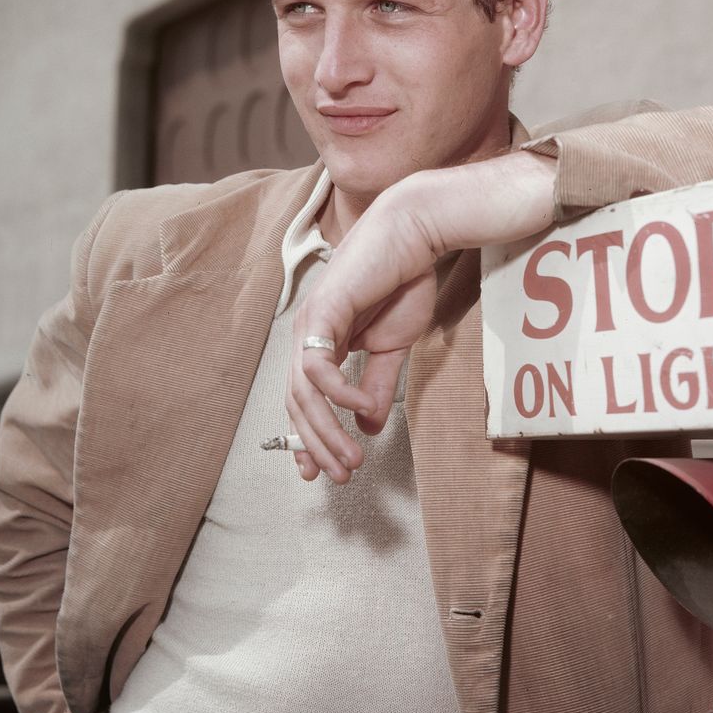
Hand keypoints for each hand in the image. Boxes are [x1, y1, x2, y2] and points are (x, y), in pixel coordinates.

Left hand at [285, 151, 557, 481]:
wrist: (415, 236)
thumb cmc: (403, 281)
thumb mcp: (392, 347)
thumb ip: (377, 384)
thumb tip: (366, 425)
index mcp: (322, 342)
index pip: (304, 399)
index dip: (308, 437)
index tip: (321, 472)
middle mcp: (308, 334)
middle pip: (297, 403)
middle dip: (317, 444)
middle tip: (340, 475)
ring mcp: (311, 322)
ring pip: (302, 391)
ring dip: (325, 430)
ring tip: (350, 459)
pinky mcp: (323, 310)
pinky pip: (319, 364)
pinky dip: (336, 393)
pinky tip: (356, 410)